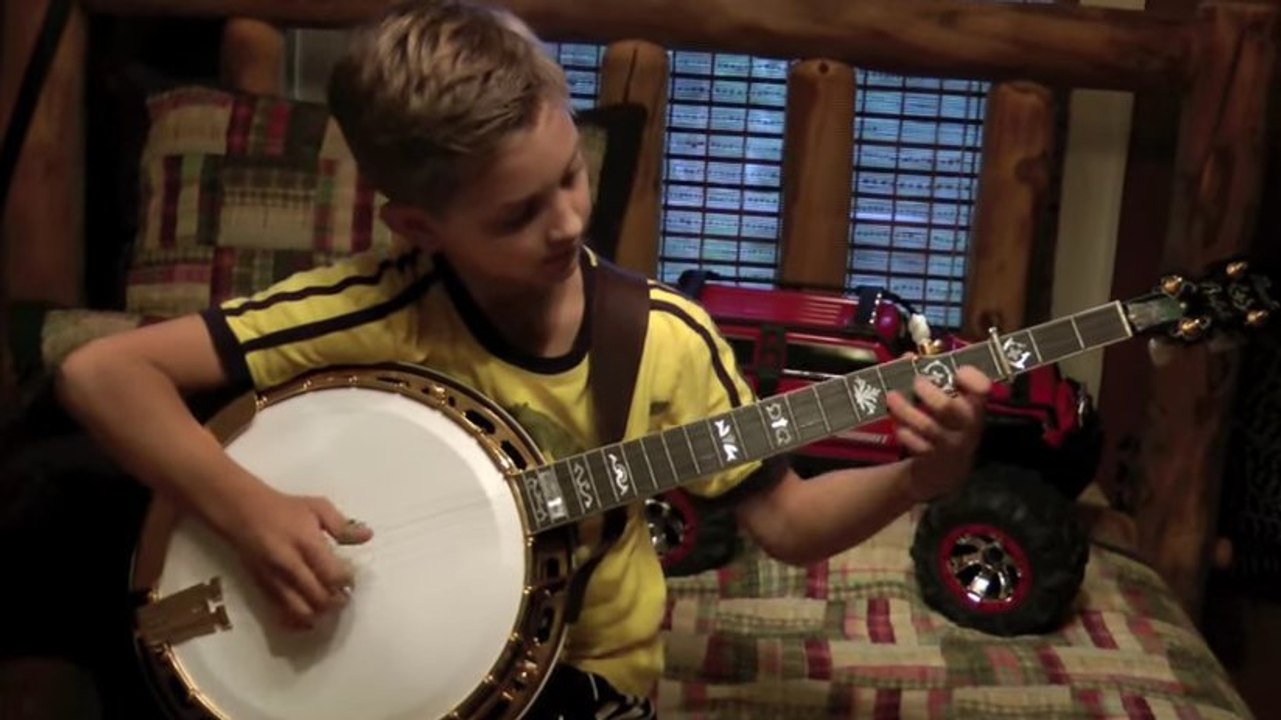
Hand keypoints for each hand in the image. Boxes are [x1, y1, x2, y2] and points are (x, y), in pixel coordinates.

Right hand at [210, 485, 373, 629]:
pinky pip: (282, 615)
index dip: (346, 582)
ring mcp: (275, 581)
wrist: (244, 513)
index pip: (333, 575)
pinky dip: (299, 622)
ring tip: (328, 605)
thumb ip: (343, 526)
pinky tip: (310, 616)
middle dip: (337, 601)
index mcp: (307, 544)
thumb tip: (368, 536)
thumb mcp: (318, 507)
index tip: (350, 578)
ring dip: (320, 614)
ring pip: (301, 612)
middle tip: (344, 595)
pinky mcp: (263, 589)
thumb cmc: (285, 508)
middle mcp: (291, 567)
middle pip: (320, 599)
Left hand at [886, 364, 990, 501]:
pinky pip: (917, 445)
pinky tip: (898, 425)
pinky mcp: (934, 457)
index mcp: (974, 404)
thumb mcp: (948, 399)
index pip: (982, 389)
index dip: (972, 378)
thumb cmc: (948, 421)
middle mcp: (967, 424)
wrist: (948, 467)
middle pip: (950, 409)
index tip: (958, 371)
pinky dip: (904, 433)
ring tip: (892, 397)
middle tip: (916, 383)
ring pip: (928, 427)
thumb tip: (907, 356)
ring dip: (906, 410)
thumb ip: (930, 374)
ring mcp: (951, 443)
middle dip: (929, 394)